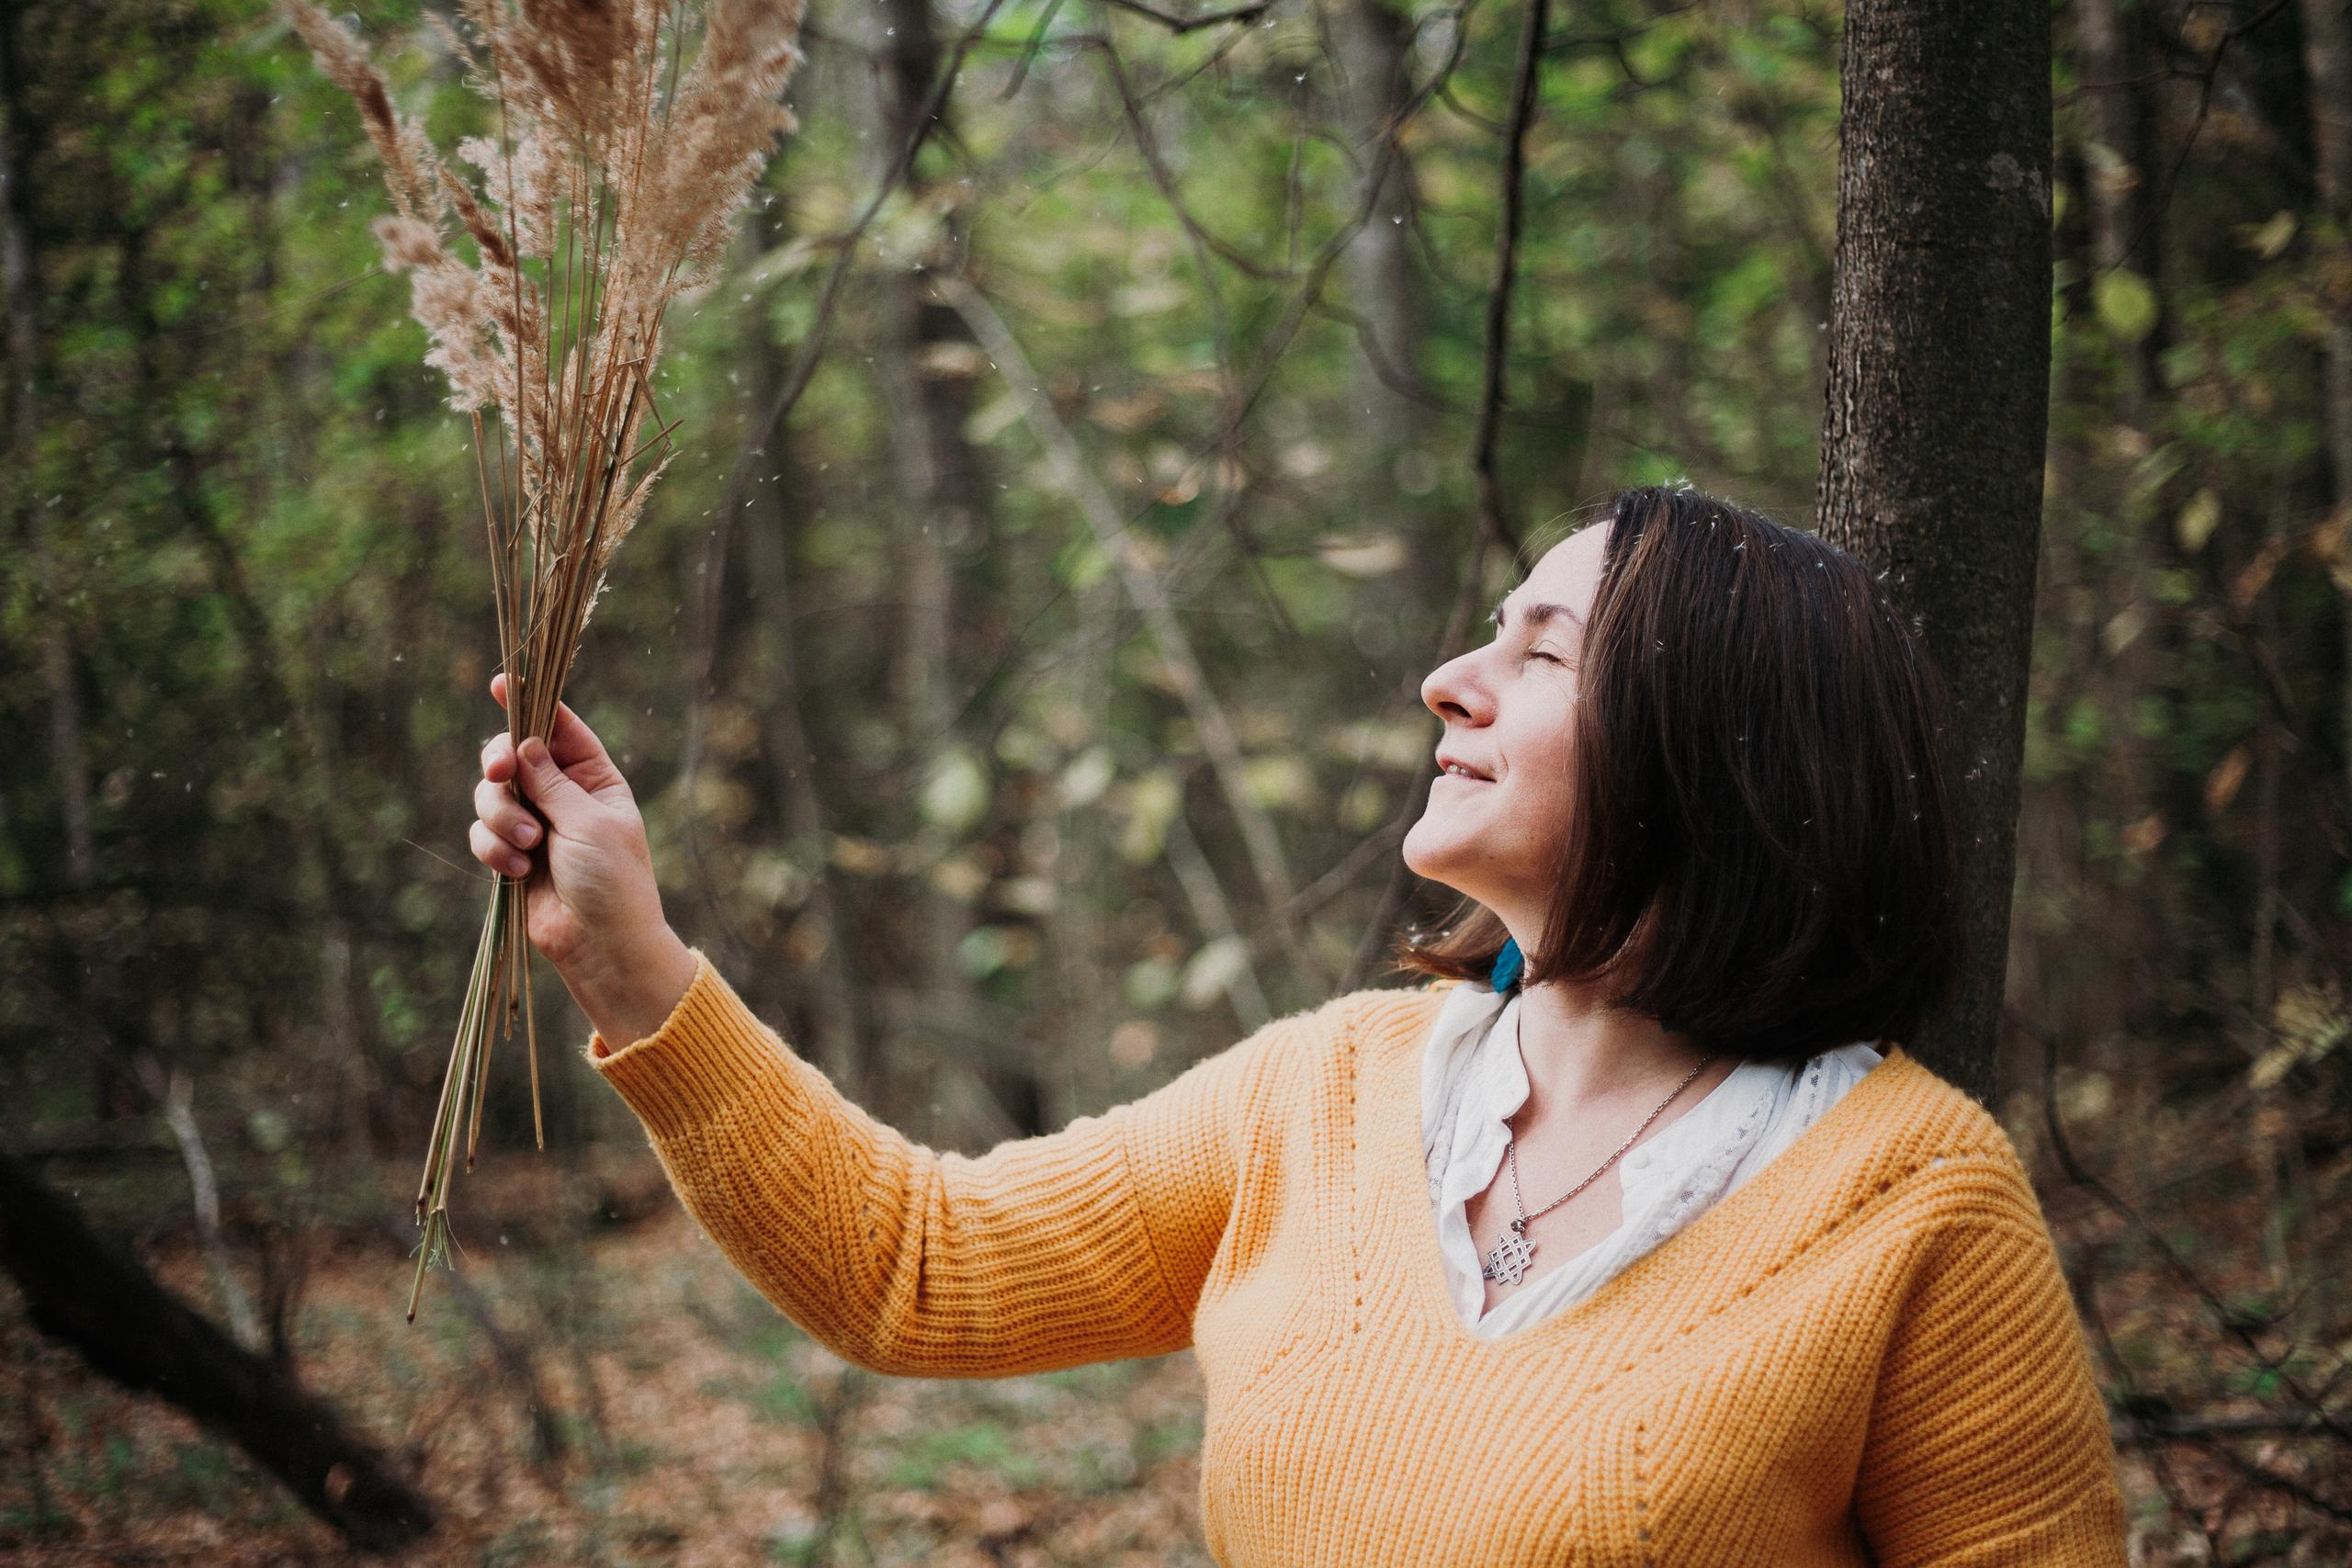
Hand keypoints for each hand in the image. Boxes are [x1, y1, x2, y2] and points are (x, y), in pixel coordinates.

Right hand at [470, 673, 693, 1045]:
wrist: (602, 946)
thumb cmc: (612, 882)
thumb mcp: (589, 822)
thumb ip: (552, 781)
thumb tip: (527, 742)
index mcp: (596, 779)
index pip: (560, 729)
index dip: (530, 704)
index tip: (501, 684)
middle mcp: (562, 796)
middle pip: (512, 756)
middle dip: (500, 764)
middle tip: (501, 774)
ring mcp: (534, 825)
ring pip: (490, 795)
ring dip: (502, 817)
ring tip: (528, 846)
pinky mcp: (510, 856)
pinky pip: (481, 833)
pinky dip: (494, 849)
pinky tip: (518, 871)